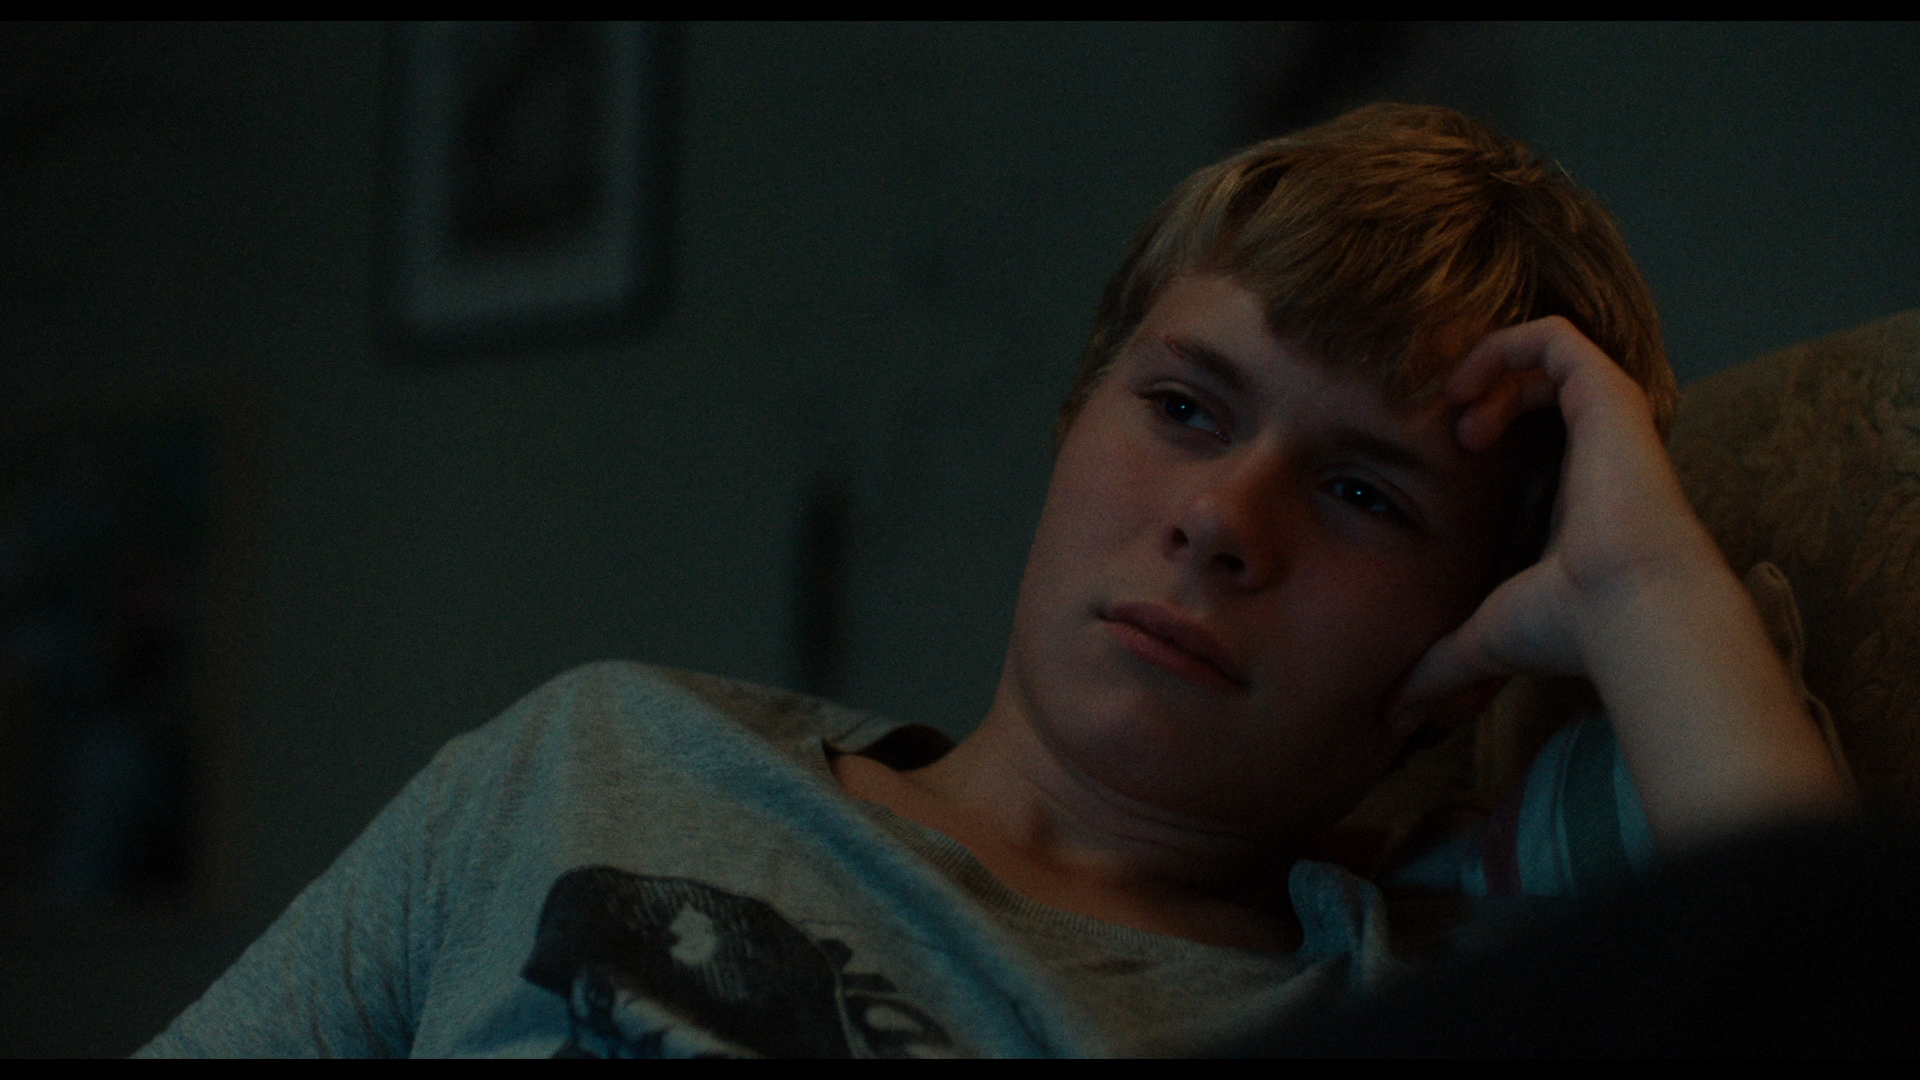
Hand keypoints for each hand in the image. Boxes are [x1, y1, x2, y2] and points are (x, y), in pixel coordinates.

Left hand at [1395, 317, 1849, 847]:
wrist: (1629, 612)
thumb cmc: (1568, 628)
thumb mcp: (1485, 639)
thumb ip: (1442, 667)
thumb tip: (1397, 716)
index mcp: (1575, 492)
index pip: (1531, 435)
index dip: (1480, 424)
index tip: (1437, 450)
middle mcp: (1595, 449)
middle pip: (1537, 385)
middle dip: (1480, 390)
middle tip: (1446, 431)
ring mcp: (1607, 417)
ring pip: (1545, 353)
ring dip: (1488, 369)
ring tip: (1456, 415)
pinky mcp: (1609, 391)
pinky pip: (1555, 336)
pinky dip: (1503, 347)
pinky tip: (1467, 393)